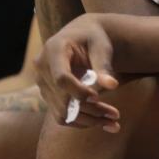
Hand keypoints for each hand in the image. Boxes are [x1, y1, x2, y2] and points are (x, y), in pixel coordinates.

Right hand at [34, 14, 120, 130]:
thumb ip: (103, 64)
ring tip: (113, 122)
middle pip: (63, 99)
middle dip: (91, 110)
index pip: (61, 78)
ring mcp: (42, 83)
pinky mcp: (48, 95)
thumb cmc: (93, 38)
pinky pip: (62, 116)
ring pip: (62, 112)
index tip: (98, 97)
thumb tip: (112, 85)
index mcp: (53, 49)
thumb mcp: (100, 46)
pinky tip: (103, 122)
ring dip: (89, 120)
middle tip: (116, 116)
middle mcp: (42, 67)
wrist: (81, 36)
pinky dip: (82, 122)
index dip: (79, 92)